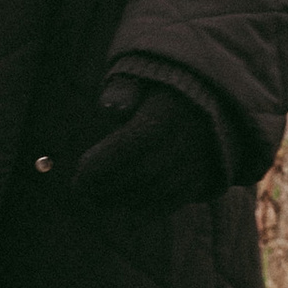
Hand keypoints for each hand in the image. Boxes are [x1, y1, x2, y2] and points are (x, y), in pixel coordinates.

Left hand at [72, 76, 223, 213]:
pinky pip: (178, 199)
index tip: (79, 175)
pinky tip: (125, 206)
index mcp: (169, 110)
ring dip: (125, 199)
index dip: (104, 163)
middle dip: (110, 185)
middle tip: (83, 192)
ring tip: (98, 200)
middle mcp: (188, 137)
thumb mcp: (142, 78)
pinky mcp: (206, 176)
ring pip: (160, 189)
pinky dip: (149, 209)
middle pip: (145, 171)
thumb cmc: (160, 88)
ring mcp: (201, 159)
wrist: (209, 98)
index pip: (133, 142)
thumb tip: (109, 108)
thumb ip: (122, 90)